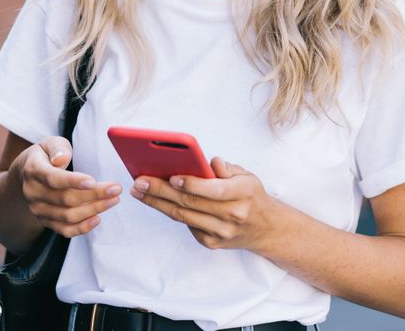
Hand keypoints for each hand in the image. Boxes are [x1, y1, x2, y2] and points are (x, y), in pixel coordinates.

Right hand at [12, 136, 121, 237]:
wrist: (28, 173)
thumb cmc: (46, 155)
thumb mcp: (50, 143)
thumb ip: (58, 148)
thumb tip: (62, 159)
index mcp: (33, 170)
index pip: (53, 178)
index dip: (73, 181)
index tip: (93, 181)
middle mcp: (33, 192)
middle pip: (66, 199)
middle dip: (94, 194)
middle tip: (116, 188)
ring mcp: (38, 209)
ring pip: (68, 215)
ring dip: (94, 209)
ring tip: (113, 200)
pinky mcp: (45, 221)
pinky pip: (64, 230)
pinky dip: (82, 227)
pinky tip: (97, 218)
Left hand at [130, 156, 284, 250]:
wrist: (266, 229)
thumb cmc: (251, 196)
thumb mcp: (247, 175)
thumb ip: (226, 168)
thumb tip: (206, 162)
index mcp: (243, 194)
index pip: (213, 190)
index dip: (192, 184)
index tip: (172, 176)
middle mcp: (231, 216)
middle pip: (191, 203)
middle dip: (161, 191)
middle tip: (140, 181)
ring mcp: (220, 232)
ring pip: (183, 216)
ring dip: (157, 203)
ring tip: (139, 191)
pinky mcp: (211, 242)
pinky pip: (186, 224)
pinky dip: (170, 211)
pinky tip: (155, 201)